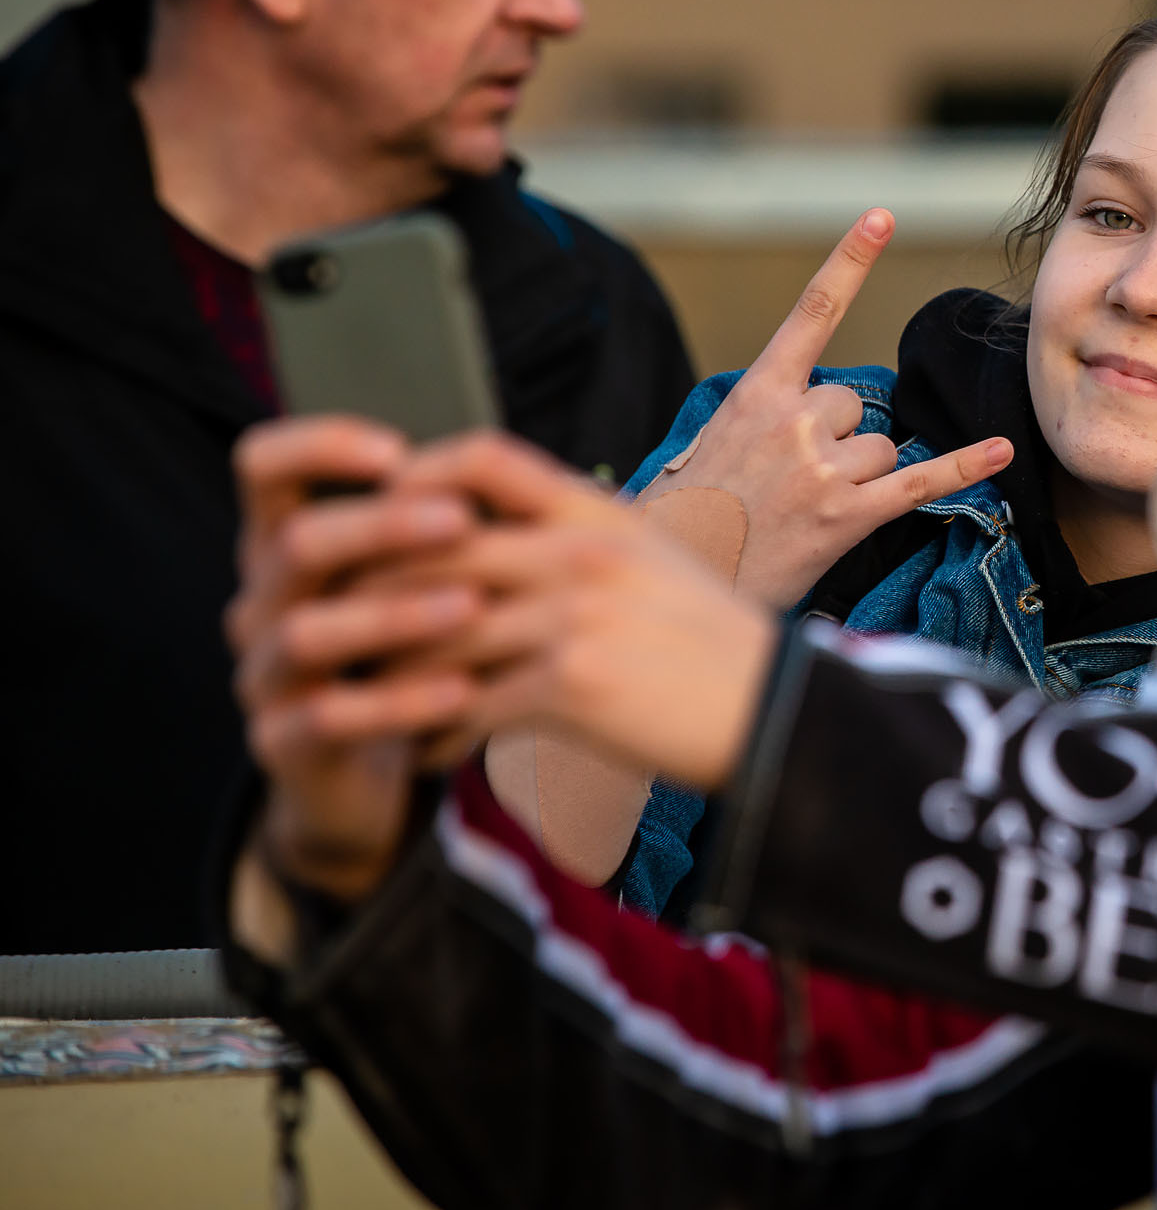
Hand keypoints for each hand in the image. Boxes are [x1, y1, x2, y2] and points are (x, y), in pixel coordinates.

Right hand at [228, 417, 486, 901]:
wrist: (371, 774)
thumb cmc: (408, 651)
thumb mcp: (415, 580)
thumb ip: (438, 522)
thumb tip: (504, 456)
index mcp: (287, 543)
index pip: (264, 467)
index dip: (318, 445)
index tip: (398, 449)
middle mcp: (264, 602)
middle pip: (296, 544)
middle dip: (381, 527)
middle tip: (462, 520)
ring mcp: (265, 674)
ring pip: (308, 632)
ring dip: (394, 613)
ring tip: (475, 605)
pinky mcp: (282, 744)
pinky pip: (330, 718)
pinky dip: (400, 703)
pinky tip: (463, 690)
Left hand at [383, 432, 779, 790]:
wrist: (771, 711)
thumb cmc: (710, 641)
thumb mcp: (651, 559)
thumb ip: (576, 535)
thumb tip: (492, 533)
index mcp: (598, 513)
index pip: (486, 457)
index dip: (418, 473)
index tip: (379, 513)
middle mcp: (582, 553)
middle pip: (436, 547)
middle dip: (370, 589)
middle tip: (332, 623)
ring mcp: (574, 616)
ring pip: (438, 634)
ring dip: (390, 675)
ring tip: (364, 701)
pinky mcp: (571, 686)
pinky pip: (470, 706)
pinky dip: (436, 735)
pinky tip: (423, 753)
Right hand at [637, 209, 1011, 605]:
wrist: (679, 575)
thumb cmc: (689, 519)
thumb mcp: (708, 444)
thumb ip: (761, 417)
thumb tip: (802, 416)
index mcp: (756, 394)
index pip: (812, 314)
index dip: (850, 262)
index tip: (881, 217)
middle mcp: (792, 420)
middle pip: (857, 405)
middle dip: (841, 438)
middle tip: (795, 483)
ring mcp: (821, 467)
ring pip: (881, 448)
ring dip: (862, 476)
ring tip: (810, 512)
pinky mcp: (845, 515)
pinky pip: (919, 481)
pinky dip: (964, 467)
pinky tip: (1000, 450)